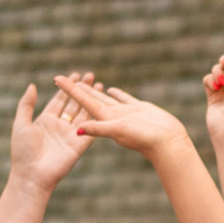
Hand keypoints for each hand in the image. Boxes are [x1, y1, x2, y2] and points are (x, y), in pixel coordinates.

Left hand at [9, 72, 94, 193]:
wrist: (32, 175)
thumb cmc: (22, 151)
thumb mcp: (21, 124)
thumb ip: (27, 105)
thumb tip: (32, 86)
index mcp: (46, 120)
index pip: (59, 100)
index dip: (67, 88)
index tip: (75, 75)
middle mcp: (60, 126)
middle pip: (74, 104)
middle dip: (82, 90)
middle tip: (91, 76)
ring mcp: (70, 135)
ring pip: (83, 114)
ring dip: (91, 101)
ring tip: (100, 86)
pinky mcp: (79, 145)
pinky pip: (90, 129)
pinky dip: (96, 117)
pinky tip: (102, 106)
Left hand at [55, 75, 194, 163]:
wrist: (167, 145)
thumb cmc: (144, 140)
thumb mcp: (118, 133)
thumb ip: (99, 129)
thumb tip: (78, 129)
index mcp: (104, 120)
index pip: (81, 101)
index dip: (68, 89)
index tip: (56, 78)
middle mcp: (111, 117)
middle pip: (89, 100)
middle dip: (78, 89)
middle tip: (66, 78)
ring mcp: (124, 115)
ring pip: (104, 99)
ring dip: (93, 91)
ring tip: (84, 81)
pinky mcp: (137, 111)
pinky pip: (122, 100)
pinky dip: (115, 94)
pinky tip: (111, 89)